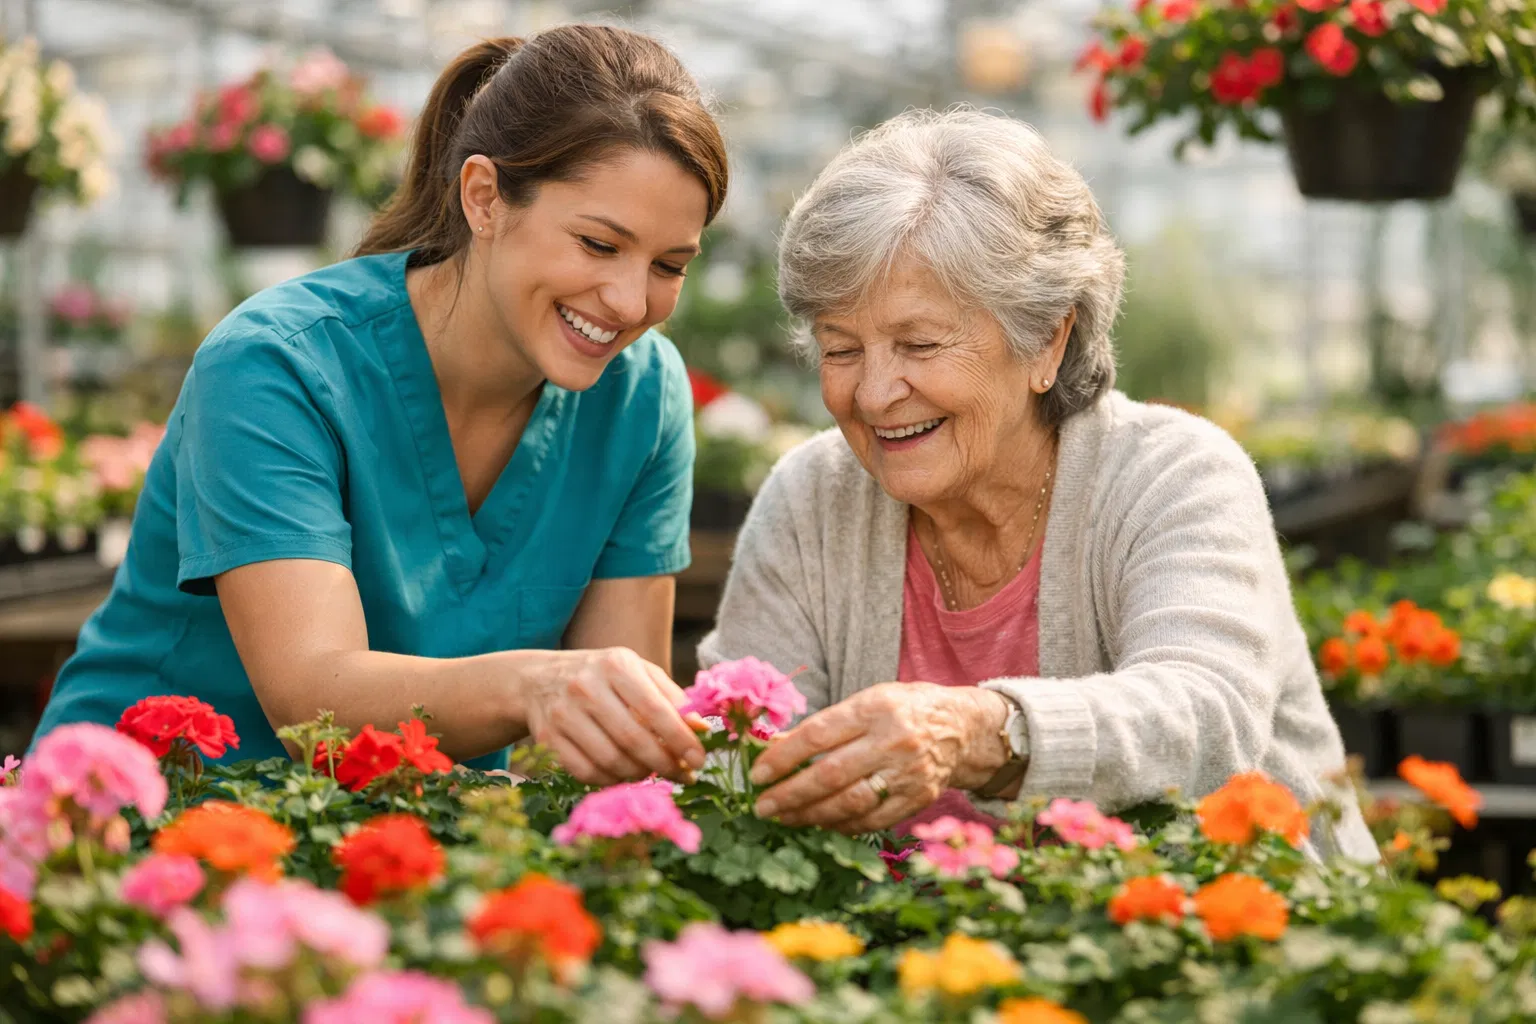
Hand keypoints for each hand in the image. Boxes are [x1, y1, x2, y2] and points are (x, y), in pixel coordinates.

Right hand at [523, 647, 707, 785]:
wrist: (539, 679)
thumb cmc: (602, 676)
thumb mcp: (638, 673)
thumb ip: (672, 698)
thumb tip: (702, 730)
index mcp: (616, 665)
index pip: (655, 709)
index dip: (680, 739)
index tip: (699, 760)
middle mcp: (587, 687)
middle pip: (633, 740)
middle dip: (664, 764)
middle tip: (684, 775)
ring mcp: (564, 713)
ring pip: (610, 760)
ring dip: (639, 775)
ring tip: (653, 772)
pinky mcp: (548, 737)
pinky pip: (586, 772)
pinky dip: (611, 780)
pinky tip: (624, 774)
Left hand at [747, 683, 1011, 833]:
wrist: (961, 727)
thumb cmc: (903, 709)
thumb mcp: (866, 702)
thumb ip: (825, 726)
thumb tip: (774, 746)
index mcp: (875, 708)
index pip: (818, 735)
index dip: (783, 757)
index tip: (757, 774)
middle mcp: (893, 740)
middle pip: (830, 774)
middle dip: (790, 794)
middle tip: (763, 806)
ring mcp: (908, 773)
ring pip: (849, 802)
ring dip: (810, 814)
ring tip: (784, 818)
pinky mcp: (917, 798)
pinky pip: (871, 819)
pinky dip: (841, 825)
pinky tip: (820, 823)